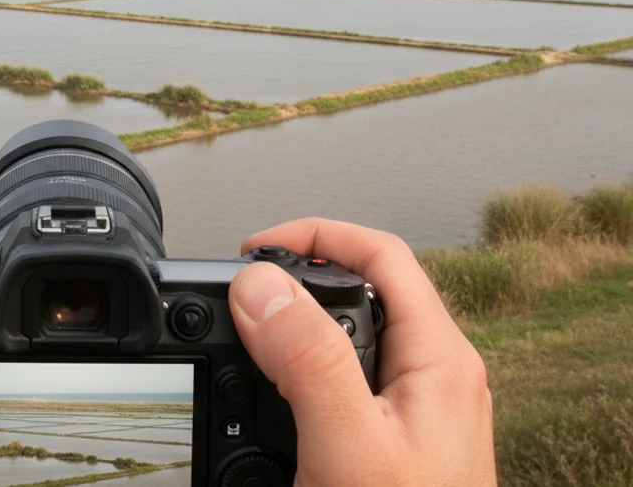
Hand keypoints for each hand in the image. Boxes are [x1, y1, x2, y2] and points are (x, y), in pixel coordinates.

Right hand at [231, 218, 495, 486]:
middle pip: (363, 291)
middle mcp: (432, 376)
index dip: (316, 236)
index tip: (254, 251)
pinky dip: (296, 374)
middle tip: (241, 290)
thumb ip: (307, 361)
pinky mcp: (391, 441)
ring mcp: (413, 410)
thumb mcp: (348, 445)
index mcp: (439, 359)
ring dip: (292, 328)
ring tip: (244, 332)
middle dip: (296, 280)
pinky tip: (267, 395)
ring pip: (348, 338)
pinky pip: (340, 384)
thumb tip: (262, 287)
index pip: (383, 256)